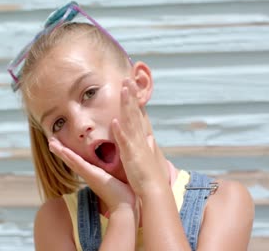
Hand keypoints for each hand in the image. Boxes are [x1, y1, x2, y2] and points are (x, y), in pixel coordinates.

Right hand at [48, 138, 138, 217]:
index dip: (70, 154)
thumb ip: (116, 171)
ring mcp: (88, 175)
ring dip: (61, 152)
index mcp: (94, 174)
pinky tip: (63, 150)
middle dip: (61, 151)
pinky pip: (78, 164)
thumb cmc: (124, 193)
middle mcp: (88, 175)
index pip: (79, 162)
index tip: (62, 146)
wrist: (124, 206)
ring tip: (51, 143)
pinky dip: (70, 156)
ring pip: (71, 161)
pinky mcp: (92, 175)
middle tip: (50, 142)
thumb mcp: (118, 177)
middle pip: (71, 161)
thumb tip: (119, 166)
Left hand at [111, 78, 170, 196]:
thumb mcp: (148, 156)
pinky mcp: (131, 155)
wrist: (154, 190)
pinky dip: (120, 130)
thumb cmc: (149, 175)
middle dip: (131, 94)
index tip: (131, 85)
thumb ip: (148, 145)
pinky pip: (124, 141)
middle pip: (134, 112)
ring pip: (130, 120)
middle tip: (128, 78)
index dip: (134, 99)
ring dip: (127, 105)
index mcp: (141, 137)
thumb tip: (150, 137)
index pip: (137, 114)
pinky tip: (115, 120)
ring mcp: (136, 145)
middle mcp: (139, 137)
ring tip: (124, 90)